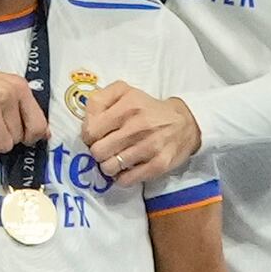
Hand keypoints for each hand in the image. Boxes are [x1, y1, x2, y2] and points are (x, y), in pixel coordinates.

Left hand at [75, 81, 199, 186]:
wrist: (185, 122)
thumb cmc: (147, 108)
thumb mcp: (123, 92)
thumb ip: (99, 100)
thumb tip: (86, 124)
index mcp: (127, 105)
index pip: (91, 131)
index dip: (89, 136)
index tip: (96, 136)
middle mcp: (139, 125)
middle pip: (98, 152)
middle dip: (97, 152)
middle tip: (105, 149)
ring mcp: (150, 146)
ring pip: (110, 167)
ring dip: (108, 166)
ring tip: (115, 159)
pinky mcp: (159, 164)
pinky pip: (127, 180)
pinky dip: (121, 177)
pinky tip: (125, 169)